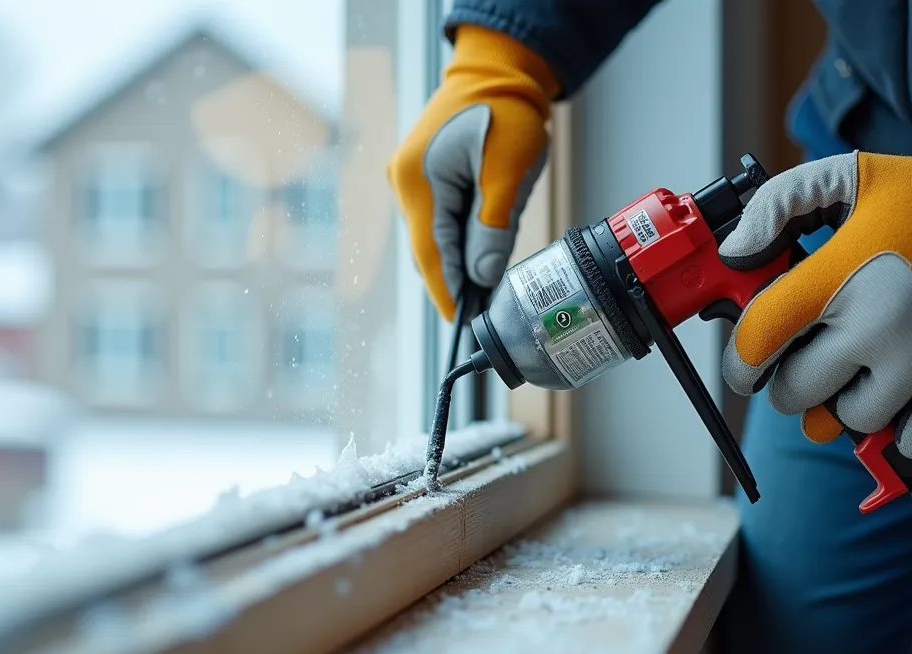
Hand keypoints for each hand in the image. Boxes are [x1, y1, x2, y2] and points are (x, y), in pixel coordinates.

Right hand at [387, 25, 559, 320]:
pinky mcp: (426, 178)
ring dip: (460, 259)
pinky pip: (442, 219)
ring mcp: (411, 180)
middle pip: (430, 249)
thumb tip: (484, 277)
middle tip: (484, 314)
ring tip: (488, 286)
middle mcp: (405, 183)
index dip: (447, 293)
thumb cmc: (506, 112)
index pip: (430, 253)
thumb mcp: (507, 171)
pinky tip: (482, 252)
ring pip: (437, 236)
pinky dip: (461, 239)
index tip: (461, 326)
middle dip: (456, 280)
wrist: (497, 69)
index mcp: (418, 181)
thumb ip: (493, 227)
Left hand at [718, 118, 911, 459]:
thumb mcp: (849, 177)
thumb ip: (779, 204)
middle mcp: (875, 326)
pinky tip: (897, 399)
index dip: (740, 362)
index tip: (746, 368)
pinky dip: (898, 432)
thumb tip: (734, 252)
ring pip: (849, 418)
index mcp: (838, 277)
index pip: (758, 340)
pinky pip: (910, 441)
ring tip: (858, 373)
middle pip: (797, 391)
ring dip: (844, 404)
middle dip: (790, 383)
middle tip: (806, 364)